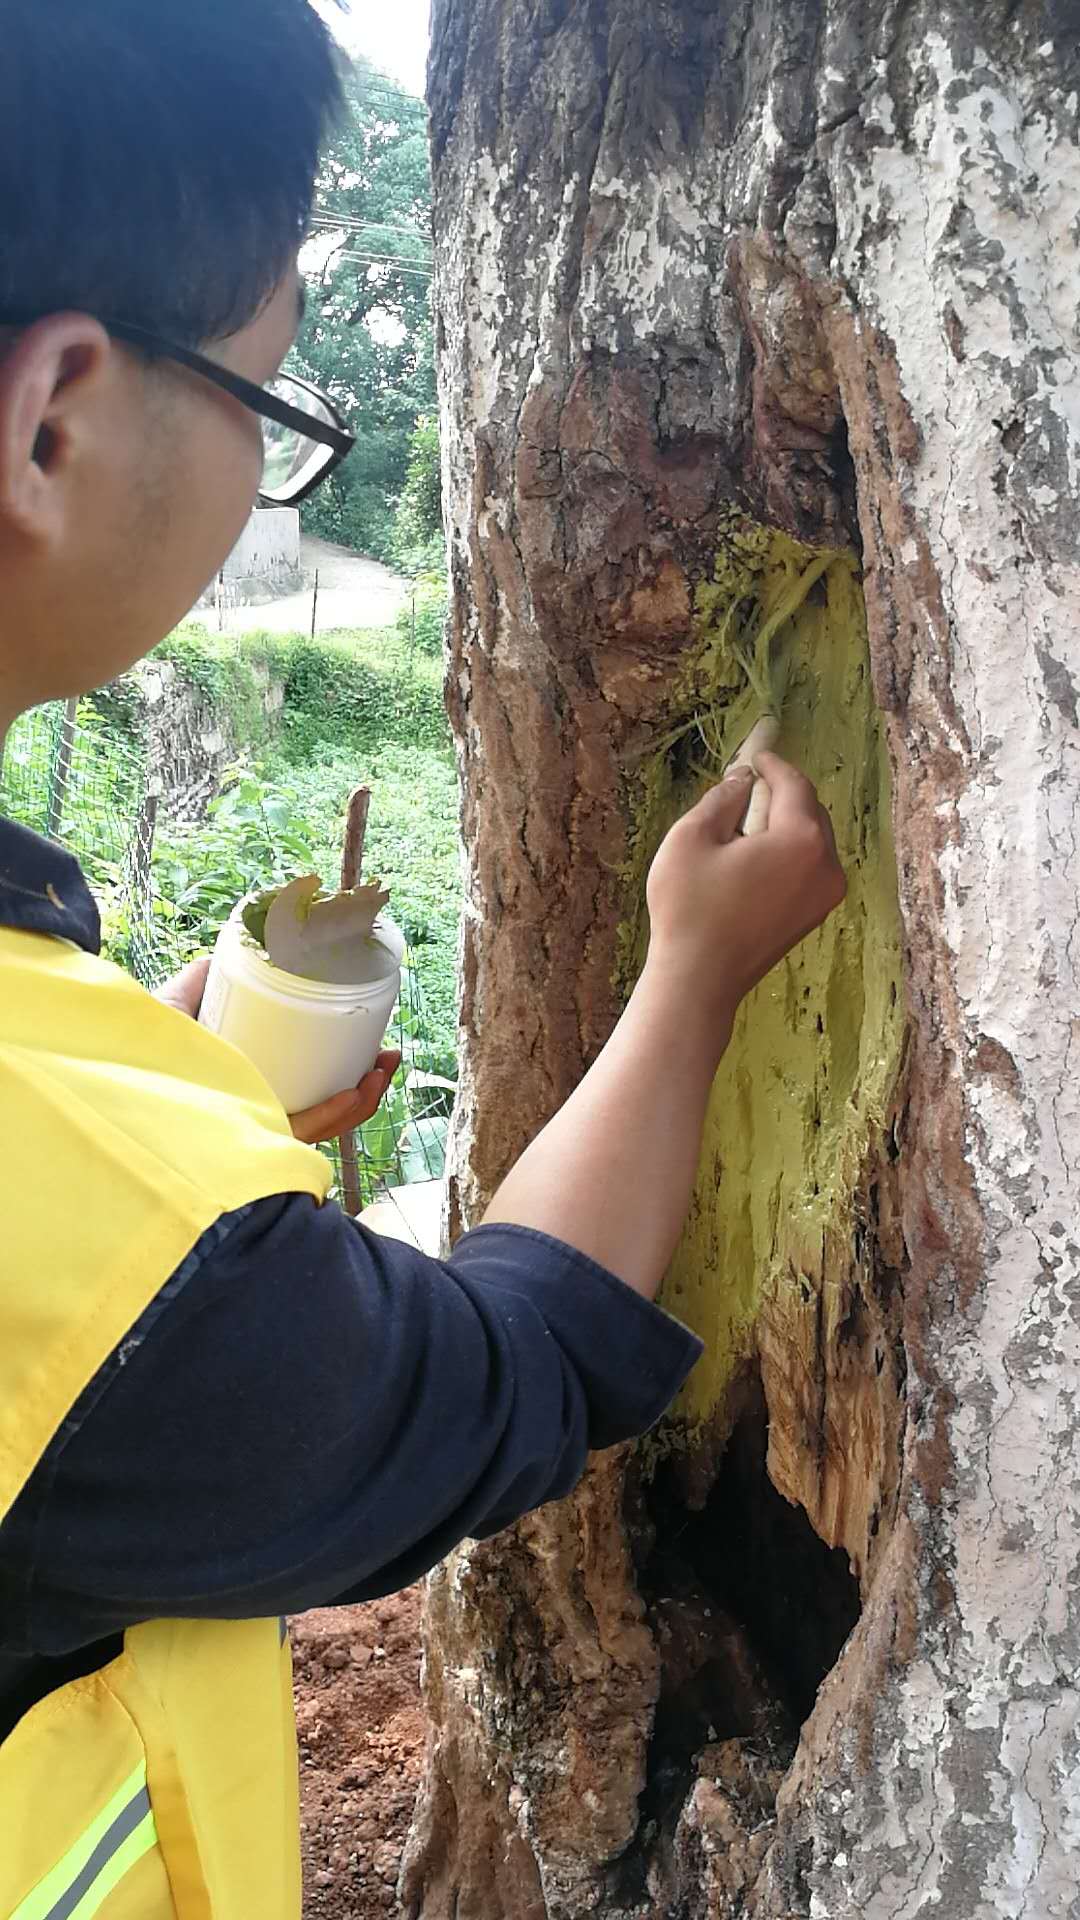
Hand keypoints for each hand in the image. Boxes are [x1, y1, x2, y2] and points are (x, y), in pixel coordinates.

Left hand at [153, 959, 402, 1145]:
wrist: (111, 1082)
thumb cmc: (134, 1057)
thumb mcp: (170, 1013)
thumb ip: (193, 984)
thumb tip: (215, 957)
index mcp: (247, 1097)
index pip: (311, 1096)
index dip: (349, 1078)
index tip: (374, 1050)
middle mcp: (253, 1121)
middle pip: (327, 1113)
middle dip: (367, 1088)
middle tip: (389, 1057)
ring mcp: (254, 1136)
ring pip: (323, 1127)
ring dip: (362, 1098)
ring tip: (383, 1065)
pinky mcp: (248, 1147)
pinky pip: (298, 1135)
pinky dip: (329, 1114)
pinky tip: (352, 1091)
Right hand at [644, 751, 846, 1034]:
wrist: (699, 980)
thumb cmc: (689, 907)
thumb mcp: (692, 837)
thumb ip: (723, 798)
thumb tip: (742, 780)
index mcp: (802, 840)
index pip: (794, 785)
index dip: (773, 765)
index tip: (754, 755)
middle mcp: (827, 864)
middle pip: (810, 811)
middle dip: (781, 794)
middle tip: (748, 786)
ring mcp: (825, 894)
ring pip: (812, 840)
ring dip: (785, 824)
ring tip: (746, 824)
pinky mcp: (814, 914)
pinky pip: (809, 867)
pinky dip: (788, 853)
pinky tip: (753, 859)